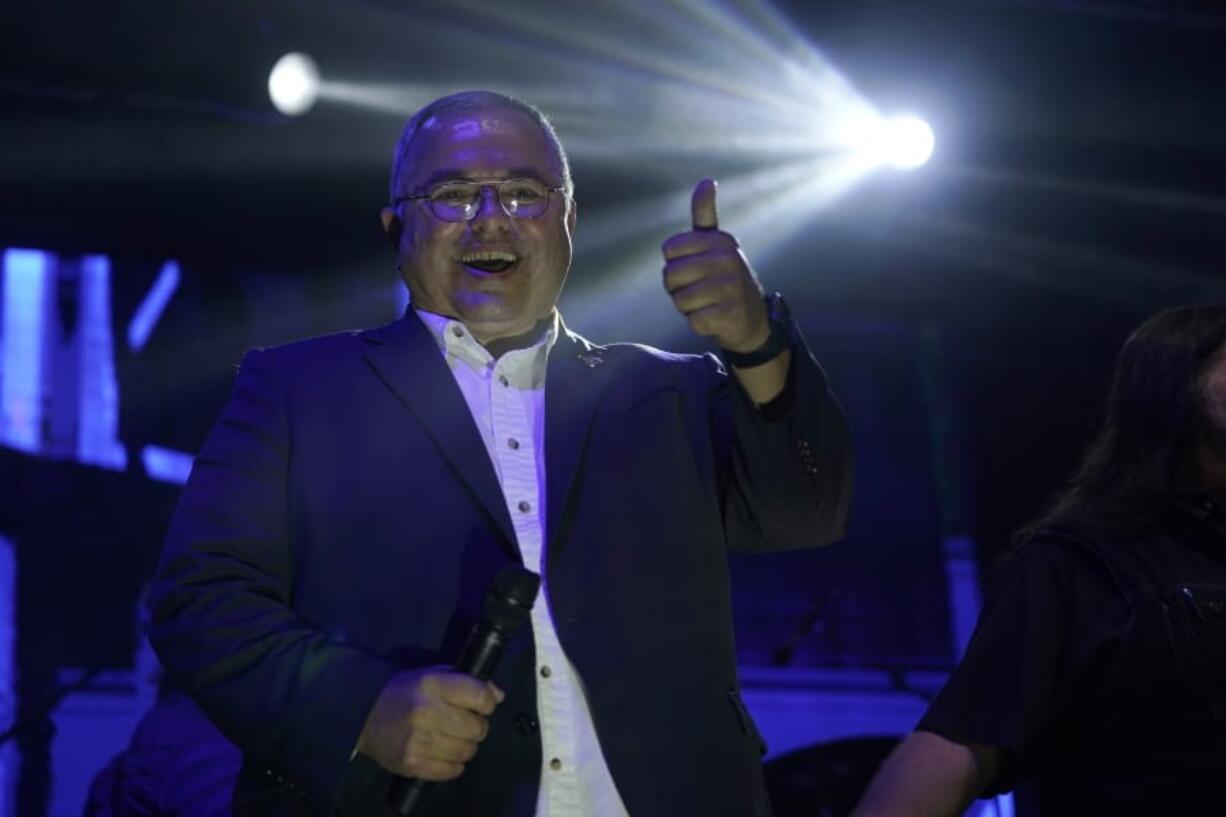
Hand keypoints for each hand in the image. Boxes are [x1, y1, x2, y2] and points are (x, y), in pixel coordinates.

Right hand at [355, 667, 503, 780]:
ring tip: (451, 738)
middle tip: (463, 724)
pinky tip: (442, 752)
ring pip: (467, 751)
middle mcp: (426, 712)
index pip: (480, 696)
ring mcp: (419, 741)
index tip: (480, 705)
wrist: (364, 715)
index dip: (486, 702)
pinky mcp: (412, 764)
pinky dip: (453, 764)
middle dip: (476, 726)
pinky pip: (452, 771)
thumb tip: (497, 696)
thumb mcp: (433, 676)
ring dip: (465, 746)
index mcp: (433, 686)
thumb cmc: (404, 692)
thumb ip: (466, 682)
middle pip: (477, 728)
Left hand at [662, 178, 768, 352]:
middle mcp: (728, 260)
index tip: (693, 268)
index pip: (669, 249)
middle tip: (699, 290)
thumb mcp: (716, 244)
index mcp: (720, 240)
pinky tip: (713, 318)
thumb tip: (706, 180)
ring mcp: (730, 287)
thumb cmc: (723, 279)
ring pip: (680, 299)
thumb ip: (705, 214)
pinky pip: (693, 320)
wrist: (752, 319)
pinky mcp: (729, 314)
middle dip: (677, 288)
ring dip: (687, 307)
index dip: (674, 263)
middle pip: (670, 275)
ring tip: (707, 304)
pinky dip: (698, 323)